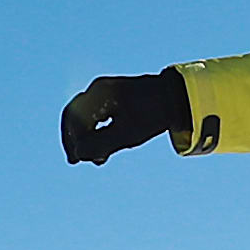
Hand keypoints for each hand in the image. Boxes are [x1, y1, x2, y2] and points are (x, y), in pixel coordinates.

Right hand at [62, 69, 191, 165]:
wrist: (178, 97)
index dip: (71, 141)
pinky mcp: (116, 95)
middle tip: (76, 160)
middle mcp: (99, 88)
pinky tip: (105, 148)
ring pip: (87, 117)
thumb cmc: (153, 115)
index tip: (76, 160)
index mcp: (99, 93)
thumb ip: (100, 145)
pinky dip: (98, 131)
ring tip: (96, 159)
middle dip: (76, 140)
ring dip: (88, 138)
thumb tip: (78, 154)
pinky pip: (98, 114)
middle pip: (76, 116)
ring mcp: (107, 90)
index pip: (74, 119)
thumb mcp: (126, 134)